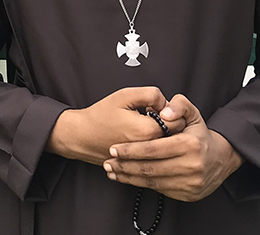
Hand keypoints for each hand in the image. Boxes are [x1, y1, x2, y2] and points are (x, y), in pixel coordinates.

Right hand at [46, 87, 186, 164]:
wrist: (81, 137)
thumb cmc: (101, 115)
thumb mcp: (125, 95)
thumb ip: (151, 94)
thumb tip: (167, 103)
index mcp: (148, 130)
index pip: (178, 122)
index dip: (172, 111)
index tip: (159, 107)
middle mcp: (149, 149)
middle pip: (175, 136)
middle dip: (169, 124)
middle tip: (151, 115)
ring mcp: (144, 160)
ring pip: (166, 147)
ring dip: (161, 136)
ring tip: (144, 126)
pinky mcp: (138, 166)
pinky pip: (155, 156)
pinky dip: (153, 147)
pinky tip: (141, 139)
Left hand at [103, 94, 242, 201]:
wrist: (221, 159)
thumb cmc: (200, 135)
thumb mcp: (193, 114)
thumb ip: (179, 105)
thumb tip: (164, 112)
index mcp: (190, 144)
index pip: (153, 149)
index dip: (131, 150)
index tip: (114, 148)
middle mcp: (191, 166)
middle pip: (150, 168)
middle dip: (125, 165)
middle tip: (108, 161)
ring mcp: (190, 183)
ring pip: (152, 182)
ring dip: (129, 177)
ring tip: (113, 170)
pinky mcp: (187, 194)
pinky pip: (159, 190)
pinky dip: (140, 184)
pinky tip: (128, 178)